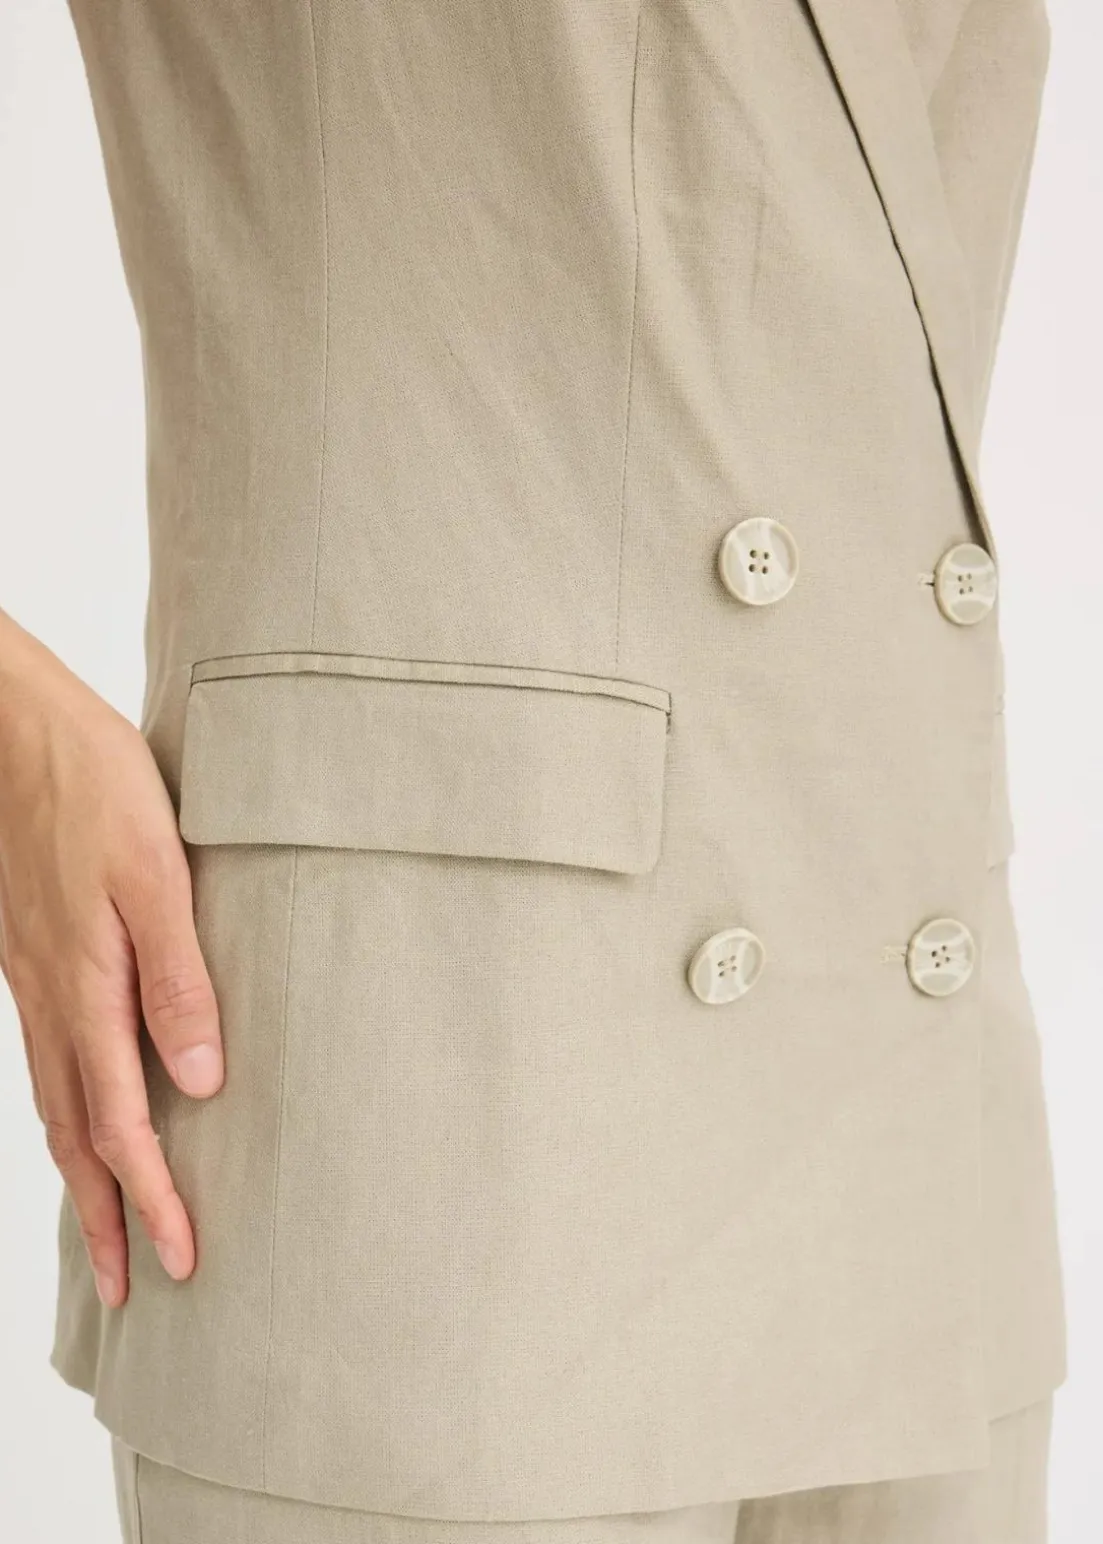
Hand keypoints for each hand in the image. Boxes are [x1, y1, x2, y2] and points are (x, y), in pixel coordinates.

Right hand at [0, 613, 221, 1307]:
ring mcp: (34, 980)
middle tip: (132, 1284)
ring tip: (104, 1221)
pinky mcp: (32, 955)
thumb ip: (179, 977)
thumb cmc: (94, 787)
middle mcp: (52, 1000)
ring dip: (81, 1172)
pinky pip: (45, 1058)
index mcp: (88, 990)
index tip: (182, 1260)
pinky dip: (62, 1110)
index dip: (153, 1198)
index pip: (123, 1124)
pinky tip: (79, 1109)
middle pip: (77, 1134)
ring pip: (55, 1103)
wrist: (14, 730)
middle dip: (106, 1214)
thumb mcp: (156, 875)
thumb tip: (201, 1082)